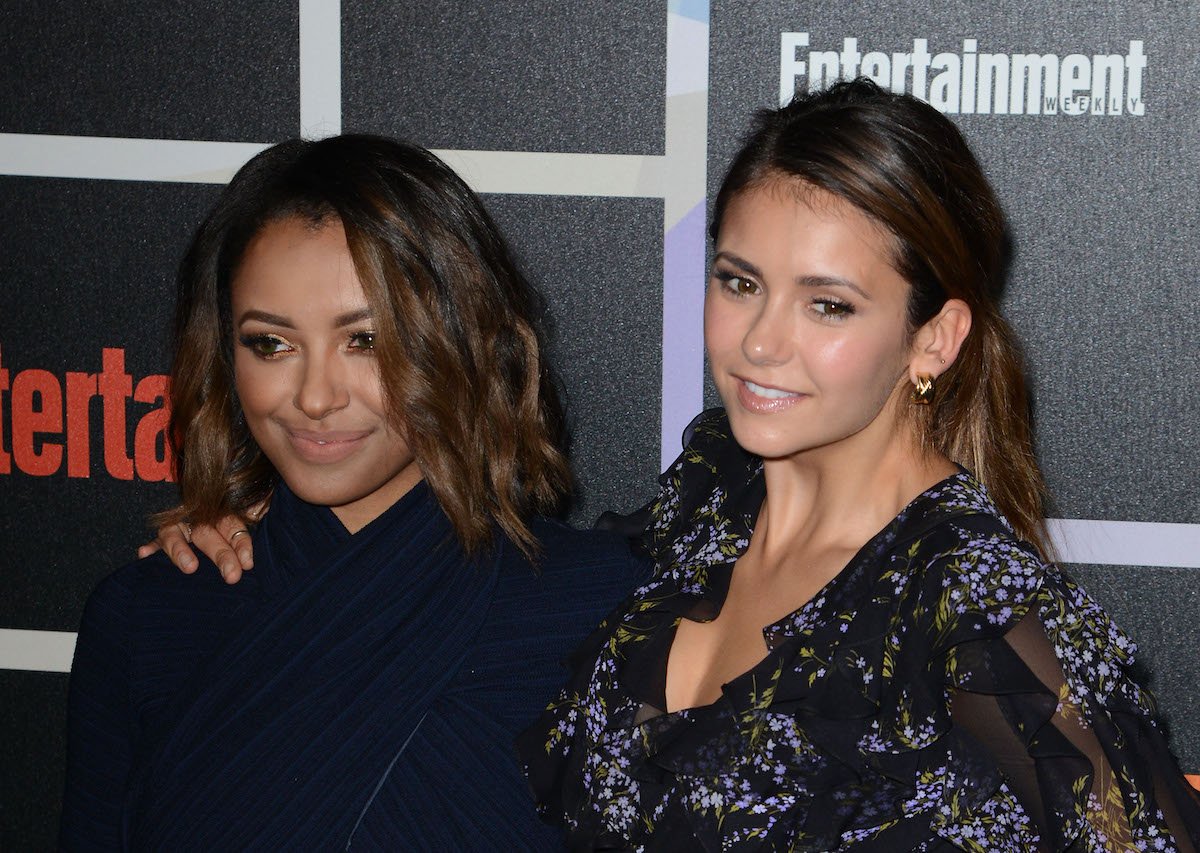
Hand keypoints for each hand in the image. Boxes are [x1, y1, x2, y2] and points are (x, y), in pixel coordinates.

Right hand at [137, 514, 257, 583]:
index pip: (233, 526)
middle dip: (221, 555)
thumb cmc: (231, 529)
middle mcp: (200, 518)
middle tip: (232, 576)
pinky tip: (144, 554)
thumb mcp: (247, 520)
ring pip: (176, 534)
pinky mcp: (161, 537)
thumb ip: (258, 516)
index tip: (247, 564)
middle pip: (208, 534)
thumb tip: (267, 511)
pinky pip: (154, 541)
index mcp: (223, 515)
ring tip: (190, 567)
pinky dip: (150, 548)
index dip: (241, 544)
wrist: (203, 511)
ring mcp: (178, 526)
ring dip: (181, 550)